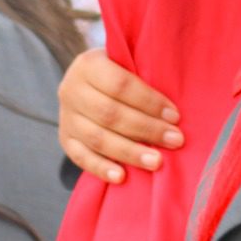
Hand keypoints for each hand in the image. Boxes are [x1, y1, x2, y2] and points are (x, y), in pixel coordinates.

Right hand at [58, 49, 183, 182]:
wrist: (88, 82)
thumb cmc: (119, 73)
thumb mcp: (127, 63)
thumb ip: (144, 77)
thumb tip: (174, 111)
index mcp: (88, 65)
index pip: (120, 84)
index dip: (149, 101)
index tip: (174, 116)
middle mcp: (71, 90)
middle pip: (110, 114)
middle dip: (146, 129)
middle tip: (175, 141)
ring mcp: (66, 117)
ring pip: (97, 138)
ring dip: (130, 152)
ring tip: (156, 162)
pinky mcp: (65, 139)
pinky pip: (81, 157)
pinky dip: (101, 168)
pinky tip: (121, 177)